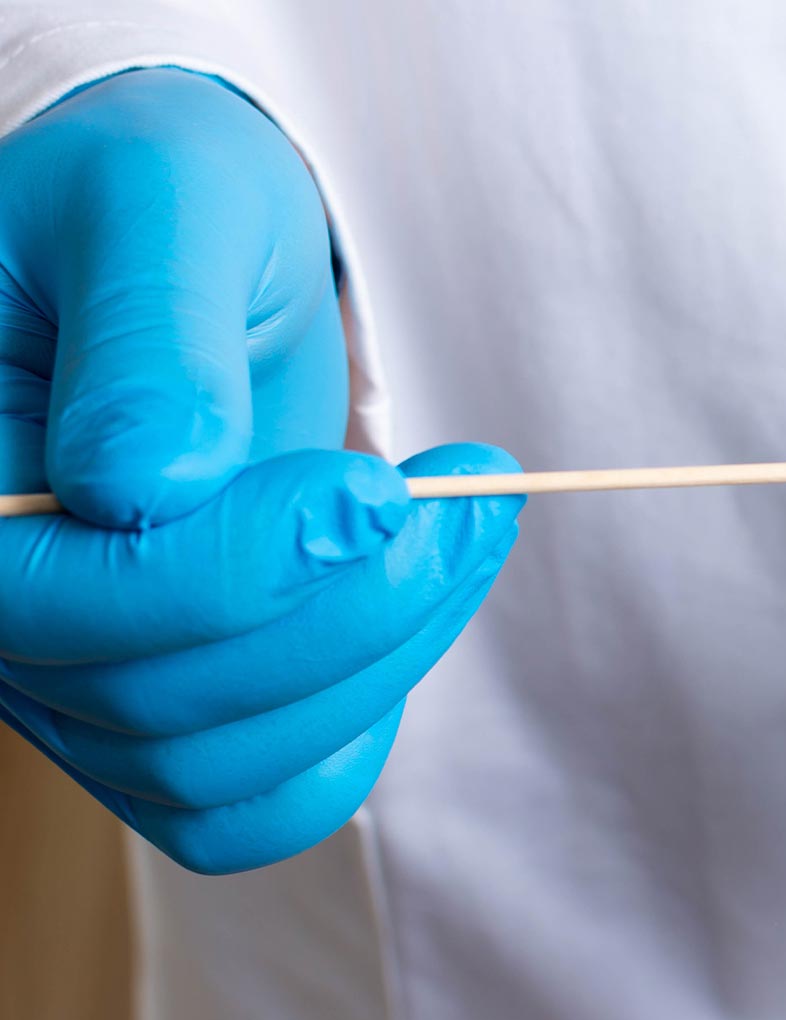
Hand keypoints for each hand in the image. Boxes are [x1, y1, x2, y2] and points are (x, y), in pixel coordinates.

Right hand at [0, 69, 520, 872]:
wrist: (197, 254)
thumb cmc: (161, 202)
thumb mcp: (159, 205)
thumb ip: (148, 335)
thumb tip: (144, 485)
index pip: (63, 602)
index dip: (233, 570)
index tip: (376, 487)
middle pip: (157, 704)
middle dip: (343, 610)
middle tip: (460, 494)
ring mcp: (68, 672)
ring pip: (220, 766)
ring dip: (381, 655)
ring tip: (468, 520)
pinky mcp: (158, 702)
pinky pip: (255, 796)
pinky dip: (358, 721)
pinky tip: (421, 602)